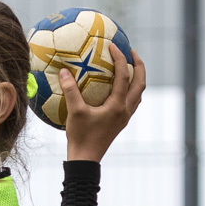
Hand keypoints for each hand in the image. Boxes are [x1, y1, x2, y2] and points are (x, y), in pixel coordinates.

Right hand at [62, 44, 146, 161]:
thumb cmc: (81, 136)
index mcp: (118, 106)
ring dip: (137, 78)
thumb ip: (70, 90)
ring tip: (129, 66)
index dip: (120, 59)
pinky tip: (116, 87)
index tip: (114, 46)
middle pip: (141, 83)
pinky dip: (128, 90)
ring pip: (138, 93)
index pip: (124, 76)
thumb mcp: (74, 111)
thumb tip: (64, 71)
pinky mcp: (120, 122)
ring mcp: (125, 117)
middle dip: (139, 65)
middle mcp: (126, 110)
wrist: (86, 159)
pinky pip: (130, 101)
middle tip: (132, 51)